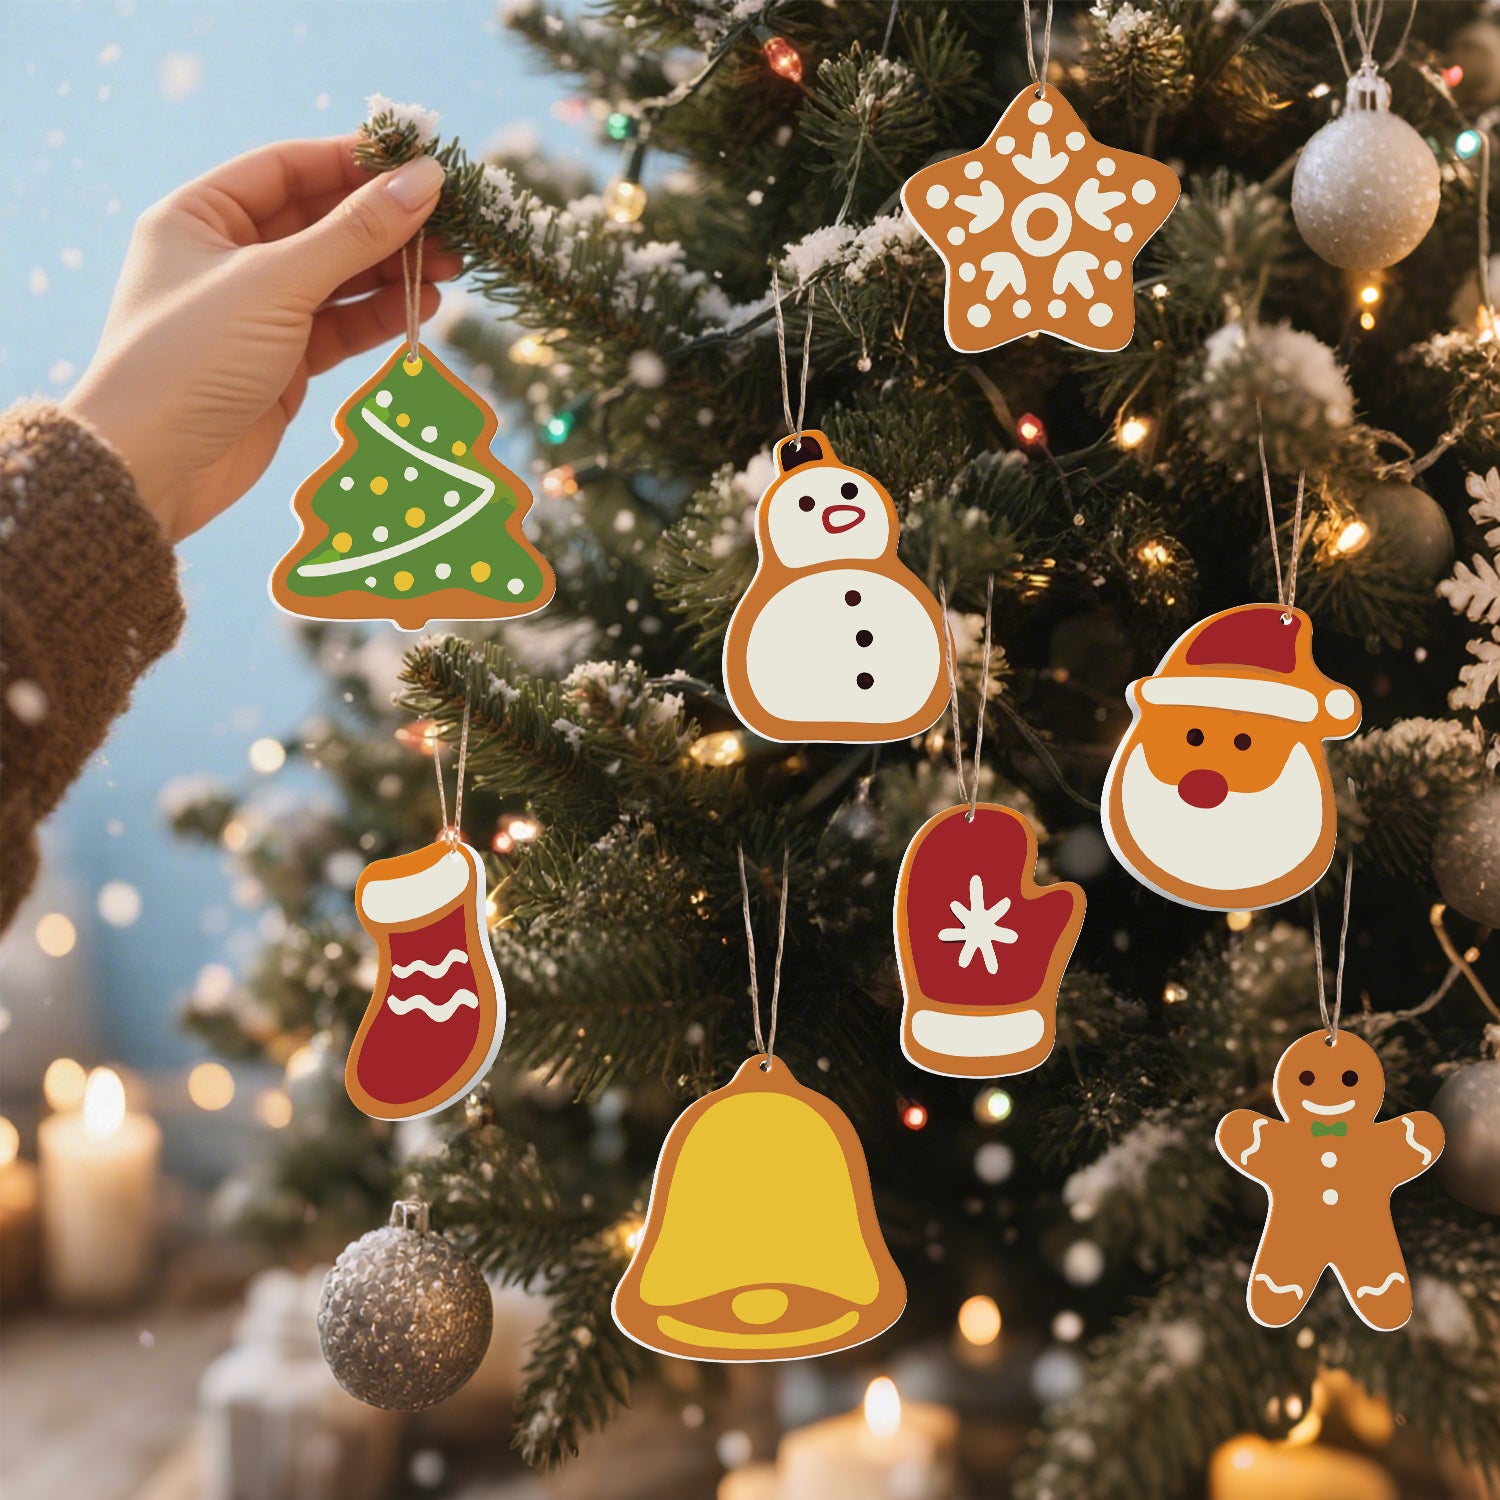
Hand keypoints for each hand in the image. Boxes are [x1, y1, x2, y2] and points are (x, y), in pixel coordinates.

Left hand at [65, 137, 457, 541]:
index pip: (288, 169)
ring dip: (392, 271)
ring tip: (451, 268)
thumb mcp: (276, 283)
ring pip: (337, 278)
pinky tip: (421, 307)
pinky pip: (339, 327)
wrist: (154, 468)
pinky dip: (379, 316)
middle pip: (320, 223)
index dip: (354, 163)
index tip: (419, 163)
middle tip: (451, 224)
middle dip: (385, 223)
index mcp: (199, 215)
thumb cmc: (193, 358)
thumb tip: (425, 179)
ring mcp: (256, 313)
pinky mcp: (281, 364)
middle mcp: (226, 257)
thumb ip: (355, 232)